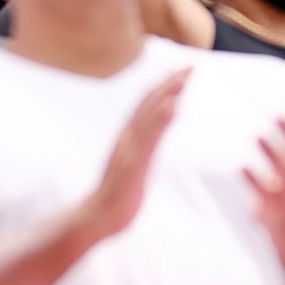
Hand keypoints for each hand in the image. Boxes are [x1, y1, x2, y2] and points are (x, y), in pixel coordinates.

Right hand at [77, 68, 189, 240]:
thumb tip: (154, 140)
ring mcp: (129, 150)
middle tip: (190, 65)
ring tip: (183, 79)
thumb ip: (142, 150)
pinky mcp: (133, 164)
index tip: (181, 71)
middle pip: (150, 104)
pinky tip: (174, 107)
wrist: (95, 219)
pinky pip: (149, 139)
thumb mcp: (133, 166)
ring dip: (167, 95)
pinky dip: (161, 120)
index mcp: (128, 138)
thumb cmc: (117, 194)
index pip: (147, 105)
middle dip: (170, 83)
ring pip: (150, 116)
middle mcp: (127, 138)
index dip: (163, 87)